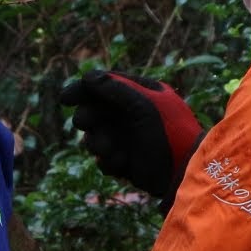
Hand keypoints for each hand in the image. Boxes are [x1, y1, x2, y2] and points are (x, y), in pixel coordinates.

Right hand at [59, 70, 202, 203]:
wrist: (185, 174)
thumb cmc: (169, 134)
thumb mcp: (144, 106)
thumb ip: (116, 89)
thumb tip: (88, 76)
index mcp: (141, 94)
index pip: (105, 85)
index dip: (83, 90)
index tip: (65, 98)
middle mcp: (132, 114)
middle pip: (95, 111)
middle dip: (89, 118)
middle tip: (86, 123)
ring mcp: (128, 138)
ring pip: (95, 136)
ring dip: (98, 142)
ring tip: (110, 149)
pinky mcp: (127, 162)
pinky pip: (104, 159)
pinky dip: (109, 161)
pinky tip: (122, 163)